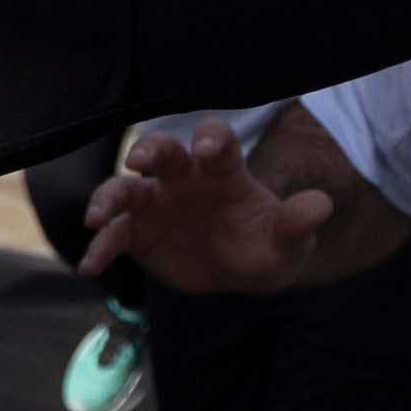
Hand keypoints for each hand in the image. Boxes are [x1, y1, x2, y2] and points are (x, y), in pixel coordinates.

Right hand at [78, 118, 329, 291]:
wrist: (239, 270)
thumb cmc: (265, 246)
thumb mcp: (287, 241)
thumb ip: (297, 222)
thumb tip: (322, 205)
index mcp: (223, 173)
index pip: (217, 143)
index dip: (212, 140)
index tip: (207, 148)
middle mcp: (184, 179)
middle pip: (163, 153)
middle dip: (149, 150)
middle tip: (139, 161)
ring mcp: (156, 203)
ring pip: (125, 189)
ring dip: (108, 199)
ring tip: (95, 219)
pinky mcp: (137, 232)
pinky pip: (113, 235)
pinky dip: (99, 248)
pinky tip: (88, 266)